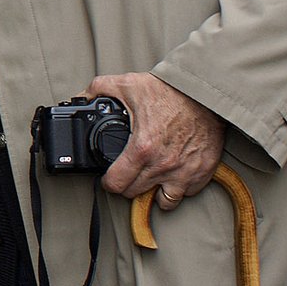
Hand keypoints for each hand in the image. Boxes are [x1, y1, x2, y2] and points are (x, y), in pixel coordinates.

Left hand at [86, 72, 224, 211]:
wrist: (206, 94)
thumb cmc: (169, 91)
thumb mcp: (127, 84)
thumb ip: (99, 89)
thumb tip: (80, 96)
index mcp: (141, 149)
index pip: (116, 184)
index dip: (108, 182)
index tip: (109, 177)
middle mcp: (162, 166)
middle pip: (135, 193)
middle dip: (128, 185)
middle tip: (128, 173)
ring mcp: (184, 172)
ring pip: (163, 201)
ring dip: (154, 192)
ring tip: (149, 178)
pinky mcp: (202, 172)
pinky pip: (187, 193)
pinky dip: (179, 188)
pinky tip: (172, 175)